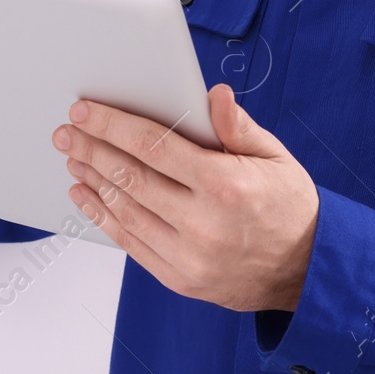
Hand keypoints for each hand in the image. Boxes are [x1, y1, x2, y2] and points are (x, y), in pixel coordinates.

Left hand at [54, 83, 318, 312]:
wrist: (309, 272)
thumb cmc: (290, 207)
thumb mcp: (275, 157)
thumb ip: (237, 126)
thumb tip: (213, 95)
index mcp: (224, 185)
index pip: (153, 146)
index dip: (113, 125)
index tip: (86, 110)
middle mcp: (203, 223)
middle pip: (130, 177)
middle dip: (91, 149)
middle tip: (66, 132)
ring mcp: (189, 256)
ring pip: (125, 211)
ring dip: (92, 181)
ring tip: (73, 158)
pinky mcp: (181, 279)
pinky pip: (132, 244)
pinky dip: (104, 218)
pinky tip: (87, 196)